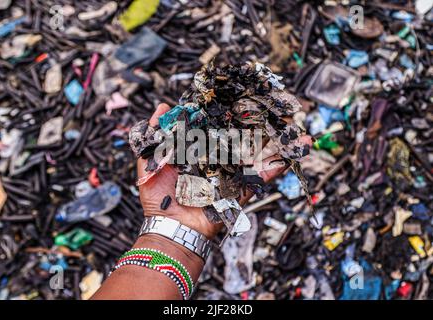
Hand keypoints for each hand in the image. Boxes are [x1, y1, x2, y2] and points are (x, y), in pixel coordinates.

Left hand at [137, 103, 310, 238]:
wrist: (171, 228)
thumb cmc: (159, 197)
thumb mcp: (149, 162)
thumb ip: (154, 135)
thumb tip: (162, 106)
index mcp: (197, 150)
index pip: (214, 126)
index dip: (227, 112)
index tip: (240, 95)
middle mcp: (216, 159)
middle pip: (240, 137)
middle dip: (257, 122)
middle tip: (273, 105)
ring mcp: (230, 174)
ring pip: (254, 154)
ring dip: (274, 140)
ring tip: (291, 125)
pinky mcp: (239, 191)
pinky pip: (259, 179)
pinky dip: (274, 167)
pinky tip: (290, 154)